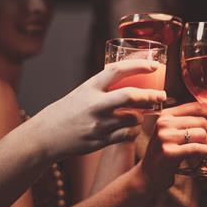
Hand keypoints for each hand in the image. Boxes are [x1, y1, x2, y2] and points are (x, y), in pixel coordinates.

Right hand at [24, 59, 166, 159]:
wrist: (45, 136)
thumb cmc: (67, 112)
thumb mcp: (82, 93)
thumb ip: (103, 88)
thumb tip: (130, 79)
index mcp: (89, 87)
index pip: (117, 70)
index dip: (138, 65)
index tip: (155, 65)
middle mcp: (94, 104)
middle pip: (130, 96)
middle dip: (151, 95)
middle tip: (162, 95)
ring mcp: (97, 124)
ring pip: (132, 118)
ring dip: (141, 116)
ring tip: (140, 115)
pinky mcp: (99, 141)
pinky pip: (126, 135)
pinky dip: (133, 131)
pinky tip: (132, 129)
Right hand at [139, 102, 206, 191]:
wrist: (147, 176)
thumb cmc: (164, 155)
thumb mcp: (171, 134)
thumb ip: (187, 124)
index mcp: (166, 115)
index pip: (195, 107)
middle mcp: (164, 123)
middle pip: (201, 121)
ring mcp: (165, 137)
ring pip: (201, 134)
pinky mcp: (168, 153)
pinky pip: (196, 148)